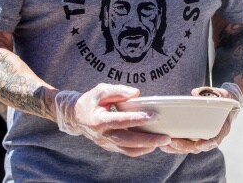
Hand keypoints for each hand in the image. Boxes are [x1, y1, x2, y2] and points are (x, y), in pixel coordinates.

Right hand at [55, 83, 170, 156]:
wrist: (76, 117)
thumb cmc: (91, 100)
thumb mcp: (101, 90)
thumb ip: (118, 91)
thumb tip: (137, 94)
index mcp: (98, 120)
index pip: (120, 120)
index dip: (136, 119)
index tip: (153, 116)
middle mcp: (102, 135)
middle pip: (127, 141)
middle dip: (148, 140)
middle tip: (166, 137)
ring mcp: (106, 143)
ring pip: (128, 150)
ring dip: (147, 147)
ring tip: (163, 141)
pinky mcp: (110, 147)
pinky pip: (126, 151)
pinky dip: (140, 149)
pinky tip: (152, 144)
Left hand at [159, 83, 242, 154]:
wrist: (225, 105)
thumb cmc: (223, 99)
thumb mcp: (220, 94)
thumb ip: (209, 93)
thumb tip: (194, 92)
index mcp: (222, 128)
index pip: (216, 139)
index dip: (208, 143)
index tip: (200, 144)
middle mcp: (212, 137)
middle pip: (198, 147)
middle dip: (185, 146)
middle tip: (173, 143)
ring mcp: (203, 138)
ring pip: (190, 148)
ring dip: (177, 148)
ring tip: (165, 145)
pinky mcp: (194, 137)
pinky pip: (185, 145)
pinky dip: (176, 146)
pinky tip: (164, 144)